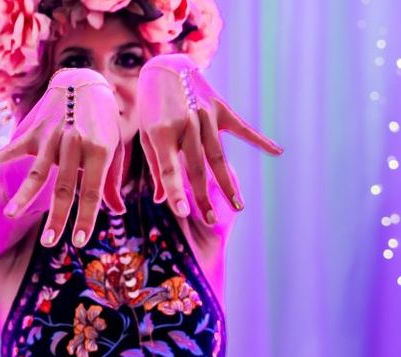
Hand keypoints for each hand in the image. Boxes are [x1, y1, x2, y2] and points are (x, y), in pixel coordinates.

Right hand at [0, 68, 124, 247]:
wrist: (84, 82)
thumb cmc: (103, 123)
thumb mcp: (115, 149)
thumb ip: (112, 182)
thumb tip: (116, 213)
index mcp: (99, 151)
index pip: (92, 192)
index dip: (86, 218)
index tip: (80, 242)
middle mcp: (75, 145)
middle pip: (64, 188)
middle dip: (57, 217)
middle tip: (50, 243)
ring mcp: (52, 137)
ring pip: (37, 172)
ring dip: (24, 196)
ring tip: (10, 215)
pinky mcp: (34, 130)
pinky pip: (12, 147)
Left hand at [137, 54, 282, 222]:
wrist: (165, 67)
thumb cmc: (151, 108)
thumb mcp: (147, 136)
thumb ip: (157, 168)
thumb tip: (162, 200)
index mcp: (161, 133)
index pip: (168, 169)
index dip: (175, 192)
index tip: (183, 213)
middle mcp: (184, 125)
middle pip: (196, 167)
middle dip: (204, 196)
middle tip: (211, 219)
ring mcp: (204, 115)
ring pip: (218, 155)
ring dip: (228, 182)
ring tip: (238, 205)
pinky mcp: (219, 108)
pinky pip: (241, 128)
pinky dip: (259, 140)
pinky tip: (277, 151)